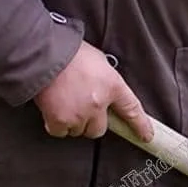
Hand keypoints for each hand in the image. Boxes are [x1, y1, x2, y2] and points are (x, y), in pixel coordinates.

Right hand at [33, 41, 153, 141]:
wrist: (41, 51)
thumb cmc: (67, 50)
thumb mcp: (97, 60)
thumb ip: (104, 79)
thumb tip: (104, 92)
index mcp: (112, 85)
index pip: (132, 109)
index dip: (140, 125)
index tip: (146, 136)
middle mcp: (98, 103)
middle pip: (99, 129)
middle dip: (90, 122)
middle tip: (78, 106)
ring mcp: (80, 113)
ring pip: (78, 130)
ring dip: (72, 121)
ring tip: (62, 101)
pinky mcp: (60, 120)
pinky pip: (60, 131)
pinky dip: (55, 124)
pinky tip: (51, 108)